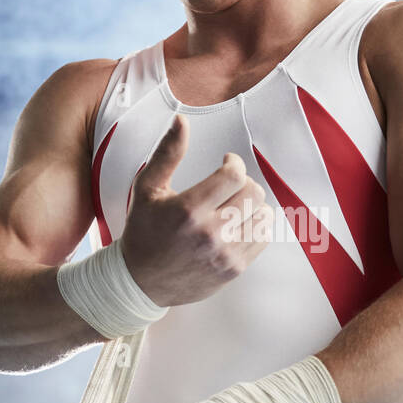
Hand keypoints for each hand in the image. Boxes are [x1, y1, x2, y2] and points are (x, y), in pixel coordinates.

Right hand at [120, 112, 273, 306]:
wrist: (139, 282)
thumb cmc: (143, 232)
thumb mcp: (148, 189)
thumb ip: (168, 153)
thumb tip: (181, 121)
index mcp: (188, 210)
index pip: (235, 175)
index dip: (234, 163)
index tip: (226, 163)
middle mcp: (210, 233)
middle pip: (254, 193)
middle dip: (244, 181)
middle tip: (230, 184)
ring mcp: (224, 254)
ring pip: (263, 215)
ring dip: (253, 204)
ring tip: (235, 204)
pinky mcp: (234, 269)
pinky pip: (262, 238)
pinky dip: (255, 226)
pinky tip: (239, 223)